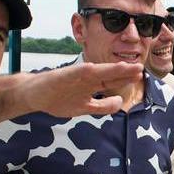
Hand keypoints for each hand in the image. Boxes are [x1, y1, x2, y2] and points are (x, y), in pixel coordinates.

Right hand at [15, 61, 143, 117]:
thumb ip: (100, 105)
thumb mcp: (83, 106)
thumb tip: (118, 103)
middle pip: (109, 76)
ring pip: (97, 73)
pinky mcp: (62, 77)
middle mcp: (85, 80)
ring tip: (126, 67)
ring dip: (112, 70)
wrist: (33, 93)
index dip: (125, 79)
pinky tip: (95, 68)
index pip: (112, 81)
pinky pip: (75, 74)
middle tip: (140, 68)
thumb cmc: (57, 98)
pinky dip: (86, 71)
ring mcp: (74, 78)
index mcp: (91, 85)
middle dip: (124, 73)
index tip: (139, 76)